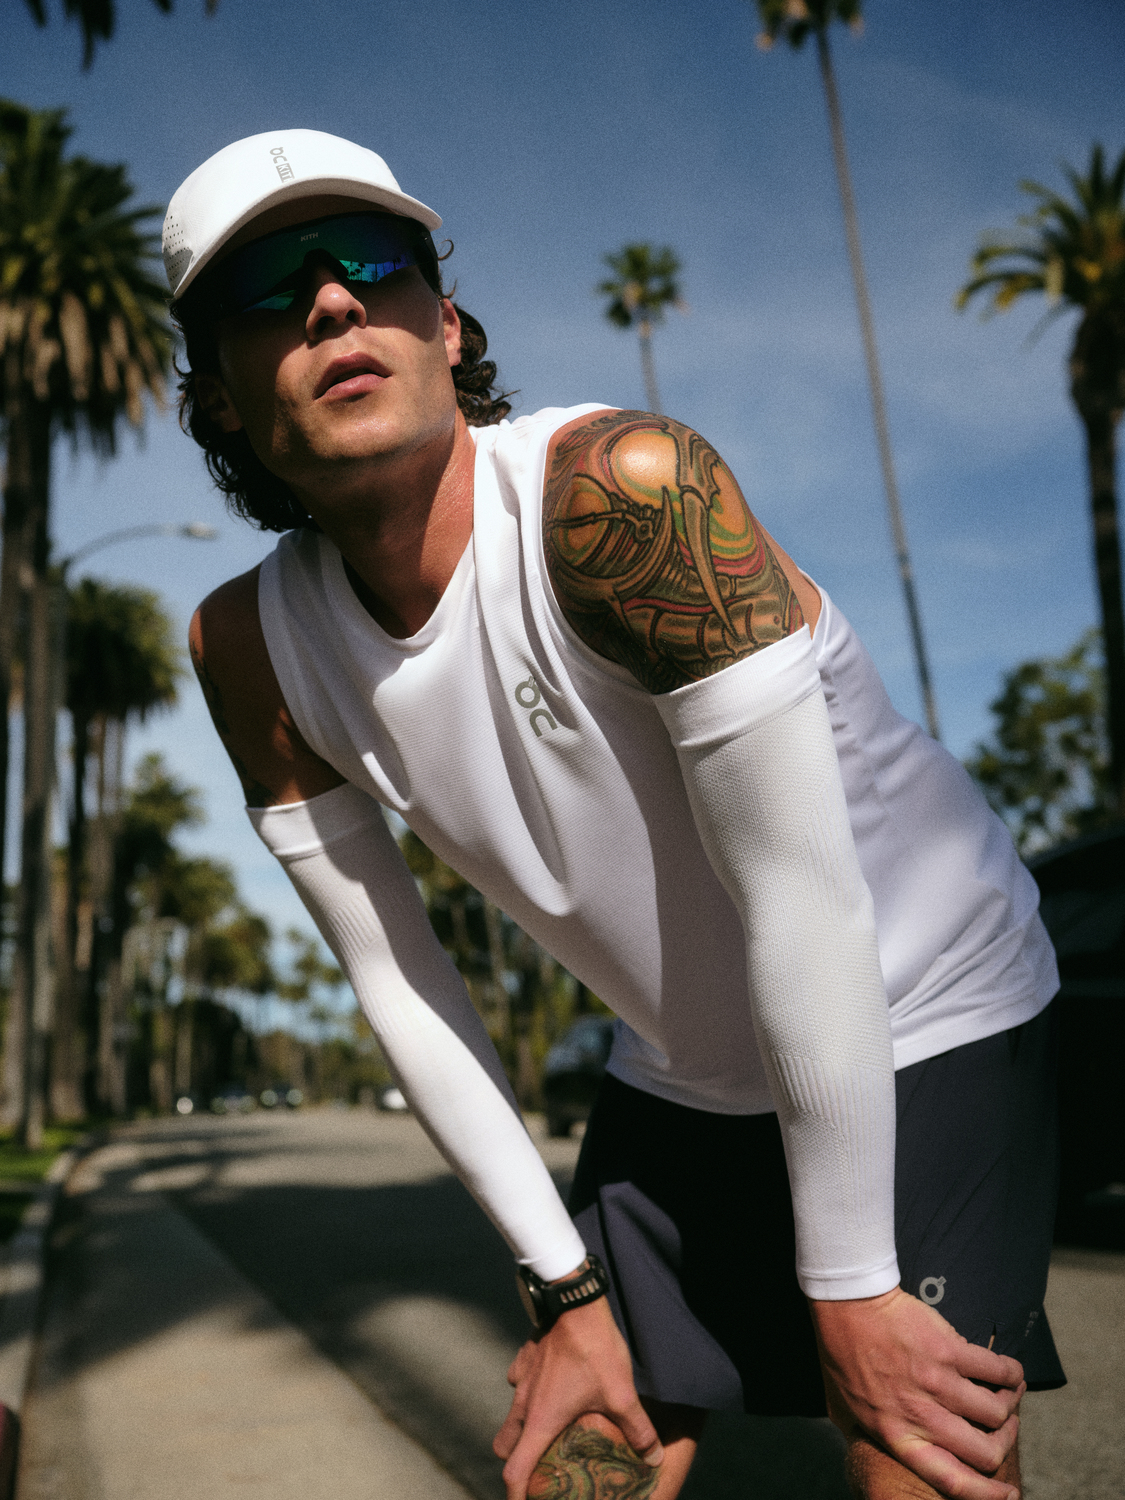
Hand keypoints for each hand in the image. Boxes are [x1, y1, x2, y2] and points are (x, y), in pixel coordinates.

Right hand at [493, 1293, 663, 1499]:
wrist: (573, 1299)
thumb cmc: (594, 1349)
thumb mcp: (621, 1394)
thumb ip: (637, 1430)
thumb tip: (653, 1458)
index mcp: (540, 1420)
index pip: (515, 1471)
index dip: (515, 1496)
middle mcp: (523, 1403)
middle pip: (506, 1446)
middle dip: (517, 1462)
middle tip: (538, 1468)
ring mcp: (521, 1378)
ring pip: (510, 1414)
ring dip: (521, 1428)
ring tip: (547, 1430)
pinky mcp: (524, 1357)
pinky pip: (518, 1382)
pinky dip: (527, 1392)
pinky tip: (550, 1387)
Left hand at [810, 1287, 1025, 1499]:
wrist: (847, 1303)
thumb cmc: (842, 1354)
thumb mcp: (845, 1409)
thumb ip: (869, 1436)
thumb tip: (877, 1459)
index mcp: (897, 1436)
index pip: (952, 1480)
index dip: (987, 1495)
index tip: (1007, 1494)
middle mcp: (921, 1416)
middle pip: (985, 1452)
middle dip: (1002, 1443)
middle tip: (1004, 1428)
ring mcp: (938, 1383)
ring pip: (996, 1412)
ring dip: (1009, 1405)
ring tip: (1006, 1394)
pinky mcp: (950, 1350)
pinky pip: (997, 1371)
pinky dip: (1011, 1374)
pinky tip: (1010, 1372)